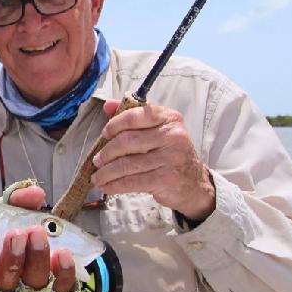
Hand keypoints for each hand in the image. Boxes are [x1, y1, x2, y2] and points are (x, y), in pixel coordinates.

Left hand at [0, 184, 77, 291]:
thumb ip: (16, 204)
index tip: (65, 252)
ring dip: (12, 264)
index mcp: (29, 279)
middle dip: (37, 260)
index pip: (58, 288)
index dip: (66, 276)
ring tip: (12, 237)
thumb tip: (36, 193)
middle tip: (34, 233)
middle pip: (35, 289)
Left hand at [91, 99, 214, 221]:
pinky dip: (114, 185)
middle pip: (127, 141)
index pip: (135, 115)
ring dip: (106, 172)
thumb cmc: (169, 154)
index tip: (105, 133)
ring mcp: (171, 158)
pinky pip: (132, 182)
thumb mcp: (158, 130)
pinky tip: (107, 186)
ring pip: (127, 164)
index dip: (115, 124)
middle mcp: (173, 135)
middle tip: (97, 160)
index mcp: (170, 118)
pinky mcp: (166, 179)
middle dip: (107, 152)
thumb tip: (108, 106)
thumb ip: (133, 117)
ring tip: (98, 176)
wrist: (193, 183)